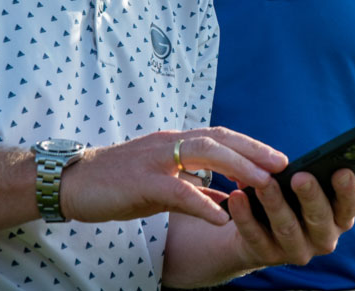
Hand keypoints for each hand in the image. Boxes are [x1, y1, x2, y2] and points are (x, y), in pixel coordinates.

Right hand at [58, 128, 286, 224]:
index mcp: (174, 142)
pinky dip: (203, 202)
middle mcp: (168, 144)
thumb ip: (192, 186)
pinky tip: (222, 217)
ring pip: (204, 154)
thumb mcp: (162, 183)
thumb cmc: (118, 183)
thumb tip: (225, 198)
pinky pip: (178, 190)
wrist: (71, 183)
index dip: (251, 146)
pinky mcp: (141, 181)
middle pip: (219, 139)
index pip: (220, 137)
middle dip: (254, 151)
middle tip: (283, 165)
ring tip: (263, 184)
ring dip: (238, 168)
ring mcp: (155, 159)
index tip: (279, 158)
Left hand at [226, 168, 354, 267]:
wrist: (257, 230)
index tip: (341, 171)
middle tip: (300, 177)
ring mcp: (296, 250)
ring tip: (264, 183)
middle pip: (319, 218)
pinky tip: (237, 197)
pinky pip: (256, 236)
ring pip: (287, 227)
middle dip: (310, 196)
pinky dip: (245, 216)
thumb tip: (318, 158)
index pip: (351, 205)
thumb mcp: (304, 186)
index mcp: (339, 217)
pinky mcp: (267, 256)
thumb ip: (313, 174)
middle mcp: (323, 238)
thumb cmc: (290, 198)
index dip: (348, 190)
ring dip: (275, 203)